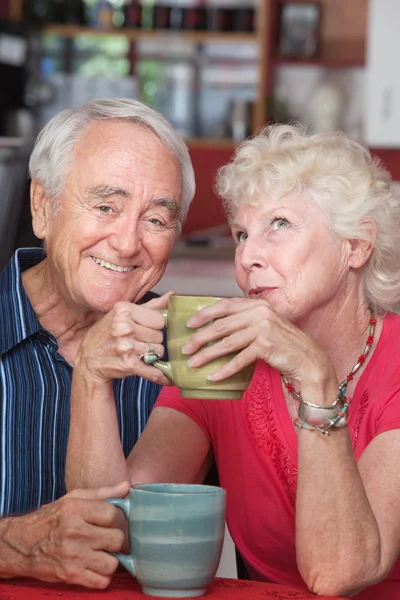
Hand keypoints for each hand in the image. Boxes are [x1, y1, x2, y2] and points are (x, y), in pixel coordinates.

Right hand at [2, 482, 129, 588]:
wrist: (20, 544)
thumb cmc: (49, 519)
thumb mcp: (72, 499)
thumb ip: (101, 493)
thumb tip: (126, 487)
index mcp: (76, 509)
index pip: (112, 514)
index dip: (115, 519)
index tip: (109, 522)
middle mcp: (75, 532)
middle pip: (117, 539)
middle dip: (114, 540)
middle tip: (106, 539)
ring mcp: (73, 556)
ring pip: (112, 563)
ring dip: (109, 560)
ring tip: (100, 554)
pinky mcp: (70, 575)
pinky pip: (101, 581)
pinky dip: (102, 577)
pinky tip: (94, 567)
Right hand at [75, 292, 172, 384]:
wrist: (89, 360)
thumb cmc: (107, 334)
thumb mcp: (124, 314)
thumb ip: (151, 306)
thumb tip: (172, 295)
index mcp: (124, 310)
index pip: (159, 319)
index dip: (156, 325)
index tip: (147, 328)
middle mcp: (123, 327)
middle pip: (159, 335)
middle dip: (153, 340)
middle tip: (140, 342)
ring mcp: (126, 346)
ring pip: (159, 351)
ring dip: (153, 355)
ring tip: (140, 352)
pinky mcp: (129, 365)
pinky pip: (155, 372)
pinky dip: (162, 376)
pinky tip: (166, 377)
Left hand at [182, 297, 335, 392]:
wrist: (308, 360)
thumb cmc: (283, 345)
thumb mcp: (264, 326)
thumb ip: (245, 321)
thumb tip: (215, 327)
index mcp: (257, 304)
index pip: (225, 305)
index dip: (205, 314)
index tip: (189, 324)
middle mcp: (259, 312)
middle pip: (222, 325)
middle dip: (200, 337)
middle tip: (185, 347)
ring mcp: (263, 328)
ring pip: (227, 342)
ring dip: (207, 354)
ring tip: (193, 363)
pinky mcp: (266, 345)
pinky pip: (240, 359)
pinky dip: (225, 369)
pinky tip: (213, 377)